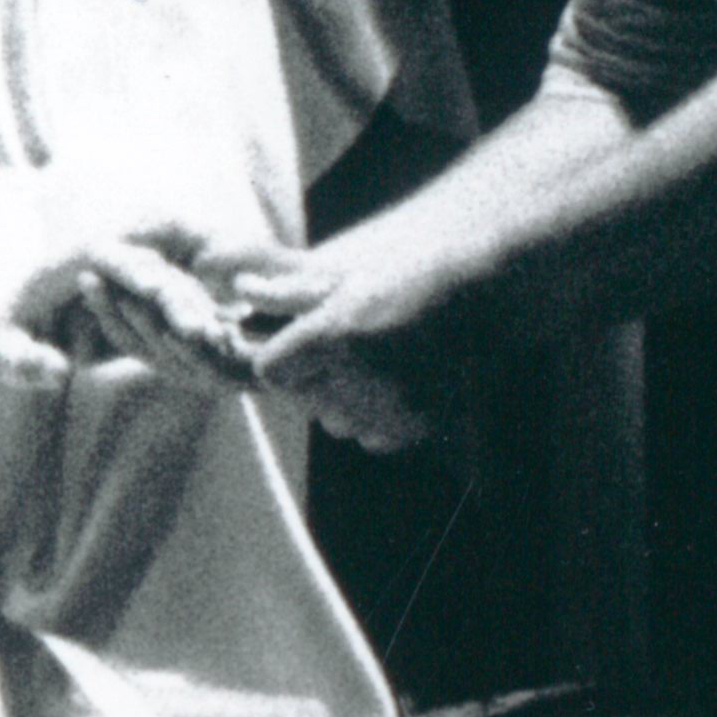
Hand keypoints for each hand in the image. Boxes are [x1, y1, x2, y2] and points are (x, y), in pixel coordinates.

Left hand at [0, 220, 269, 385]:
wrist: (21, 329)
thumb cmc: (8, 339)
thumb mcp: (6, 354)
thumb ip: (26, 363)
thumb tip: (56, 373)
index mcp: (80, 256)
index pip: (125, 266)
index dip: (156, 290)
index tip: (179, 316)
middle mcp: (115, 255)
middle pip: (160, 274)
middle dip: (187, 304)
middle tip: (213, 337)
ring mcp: (134, 270)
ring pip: (178, 287)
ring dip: (203, 315)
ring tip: (226, 345)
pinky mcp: (147, 291)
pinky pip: (180, 303)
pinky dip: (202, 322)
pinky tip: (226, 347)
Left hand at [228, 239, 480, 453]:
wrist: (477, 301)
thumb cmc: (404, 280)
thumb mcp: (342, 279)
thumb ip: (287, 291)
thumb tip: (240, 292)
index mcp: (334, 336)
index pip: (272, 372)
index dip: (282, 356)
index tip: (301, 342)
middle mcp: (358, 375)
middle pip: (301, 398)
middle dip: (310, 378)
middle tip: (343, 349)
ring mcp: (389, 405)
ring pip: (333, 422)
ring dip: (340, 402)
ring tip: (370, 365)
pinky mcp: (416, 425)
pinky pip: (370, 437)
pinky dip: (374, 419)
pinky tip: (392, 386)